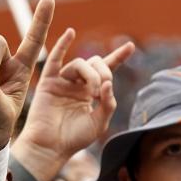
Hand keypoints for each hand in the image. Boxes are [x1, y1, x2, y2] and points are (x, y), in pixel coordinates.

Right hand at [14, 28, 134, 179]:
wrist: (51, 147)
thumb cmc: (74, 139)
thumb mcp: (99, 123)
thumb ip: (108, 103)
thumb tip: (108, 82)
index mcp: (91, 93)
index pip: (107, 70)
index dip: (118, 57)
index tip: (130, 45)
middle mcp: (78, 84)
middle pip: (95, 63)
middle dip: (104, 72)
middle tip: (101, 91)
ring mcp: (64, 82)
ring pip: (81, 64)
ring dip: (91, 74)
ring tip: (91, 92)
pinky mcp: (49, 82)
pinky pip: (55, 59)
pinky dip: (62, 44)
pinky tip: (70, 33)